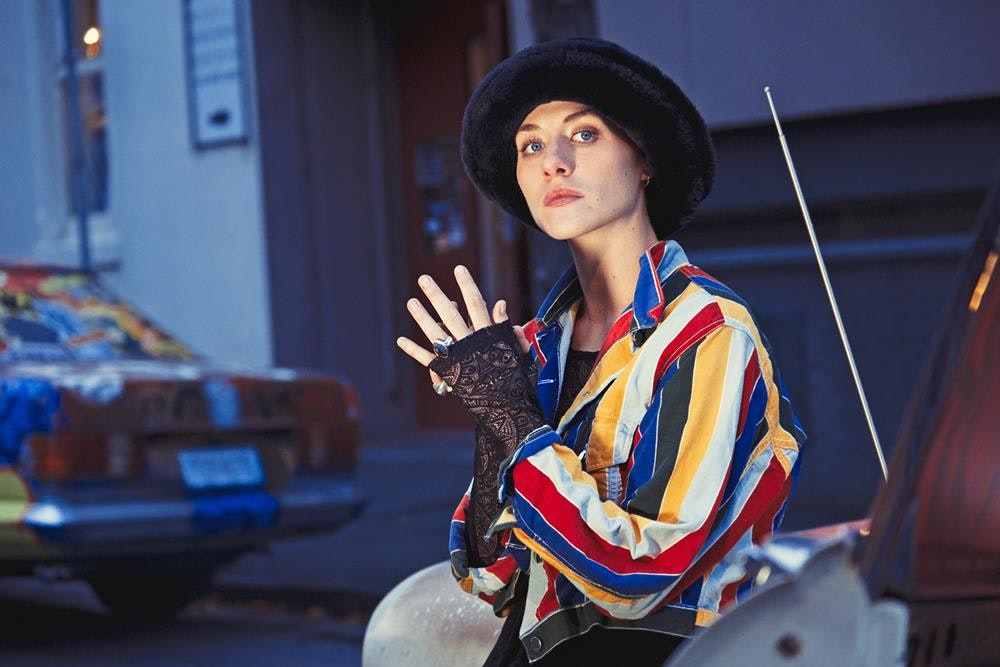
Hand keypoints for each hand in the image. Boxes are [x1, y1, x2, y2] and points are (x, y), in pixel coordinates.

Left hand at [396, 265, 528, 389]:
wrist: (506, 408)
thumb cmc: (515, 379)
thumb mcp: (518, 350)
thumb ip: (508, 327)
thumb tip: (499, 304)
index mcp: (488, 335)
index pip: (476, 304)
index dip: (467, 285)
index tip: (459, 268)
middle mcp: (470, 343)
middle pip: (450, 314)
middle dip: (436, 295)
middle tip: (423, 279)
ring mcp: (456, 357)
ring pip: (436, 333)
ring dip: (422, 317)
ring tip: (410, 301)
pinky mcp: (447, 372)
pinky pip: (428, 359)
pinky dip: (414, 350)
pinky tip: (400, 340)